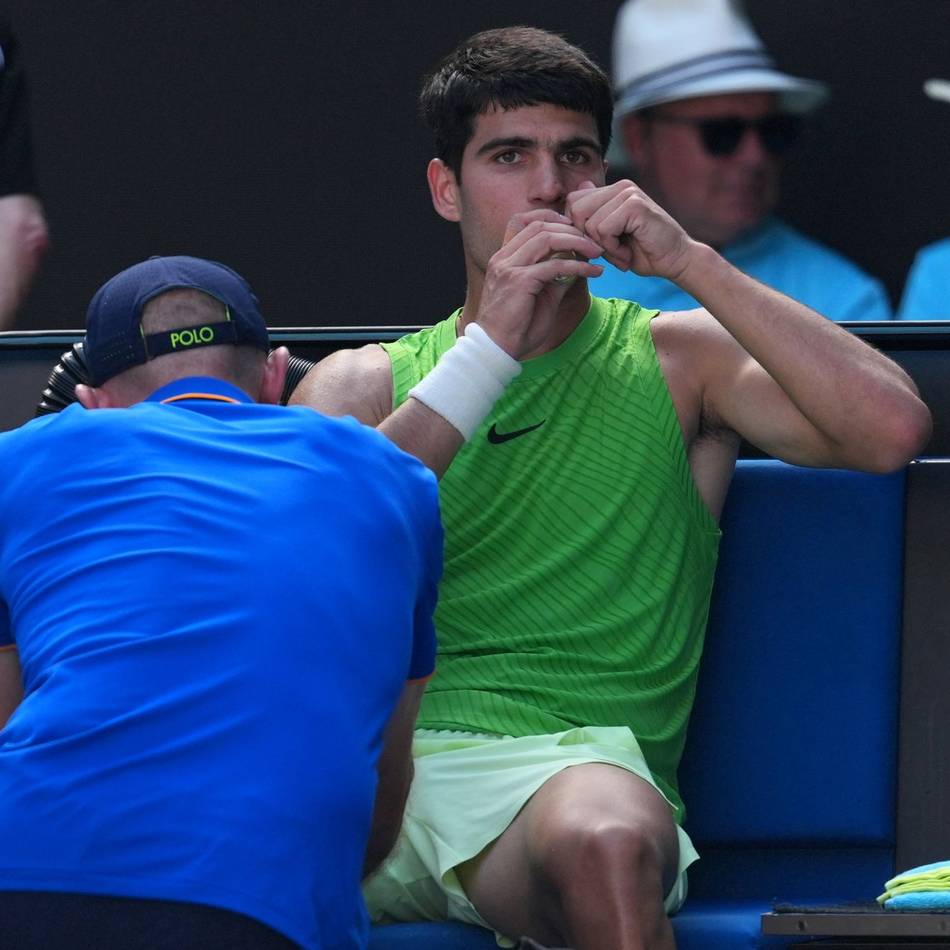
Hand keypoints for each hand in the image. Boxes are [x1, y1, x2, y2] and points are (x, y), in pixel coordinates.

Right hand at [476, 209, 602, 358]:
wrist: (496, 349)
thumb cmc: (515, 328)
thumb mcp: (539, 296)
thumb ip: (554, 277)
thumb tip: (576, 265)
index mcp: (503, 258)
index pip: (523, 221)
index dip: (551, 219)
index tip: (574, 229)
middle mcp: (503, 258)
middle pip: (539, 225)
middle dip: (571, 230)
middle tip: (593, 244)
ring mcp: (509, 267)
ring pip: (547, 238)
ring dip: (577, 242)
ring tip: (596, 253)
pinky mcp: (520, 281)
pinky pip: (555, 265)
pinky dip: (578, 265)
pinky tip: (592, 271)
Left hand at [565, 180, 694, 280]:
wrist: (675, 261)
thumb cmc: (641, 253)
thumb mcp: (608, 239)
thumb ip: (591, 223)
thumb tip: (569, 199)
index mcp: (612, 192)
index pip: (573, 201)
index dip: (577, 229)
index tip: (596, 246)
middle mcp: (620, 187)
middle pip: (576, 210)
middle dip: (587, 238)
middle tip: (609, 251)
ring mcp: (628, 193)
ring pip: (590, 223)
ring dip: (603, 248)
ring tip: (622, 253)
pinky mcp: (635, 205)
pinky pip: (604, 230)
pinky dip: (612, 249)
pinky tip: (627, 253)